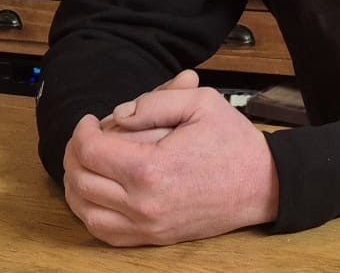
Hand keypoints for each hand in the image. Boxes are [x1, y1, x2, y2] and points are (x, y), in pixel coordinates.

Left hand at [61, 70, 280, 245]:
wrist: (263, 185)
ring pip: (86, 211)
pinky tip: (97, 194)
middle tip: (86, 138)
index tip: (91, 120)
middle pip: (81, 180)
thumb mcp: (202, 103)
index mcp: (151, 168)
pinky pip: (105, 233)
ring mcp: (147, 226)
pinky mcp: (154, 238)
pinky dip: (91, 213)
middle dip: (75, 154)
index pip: (91, 151)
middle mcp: (143, 204)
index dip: (83, 131)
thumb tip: (118, 114)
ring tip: (85, 164)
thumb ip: (156, 101)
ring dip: (77, 184)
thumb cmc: (233, 142)